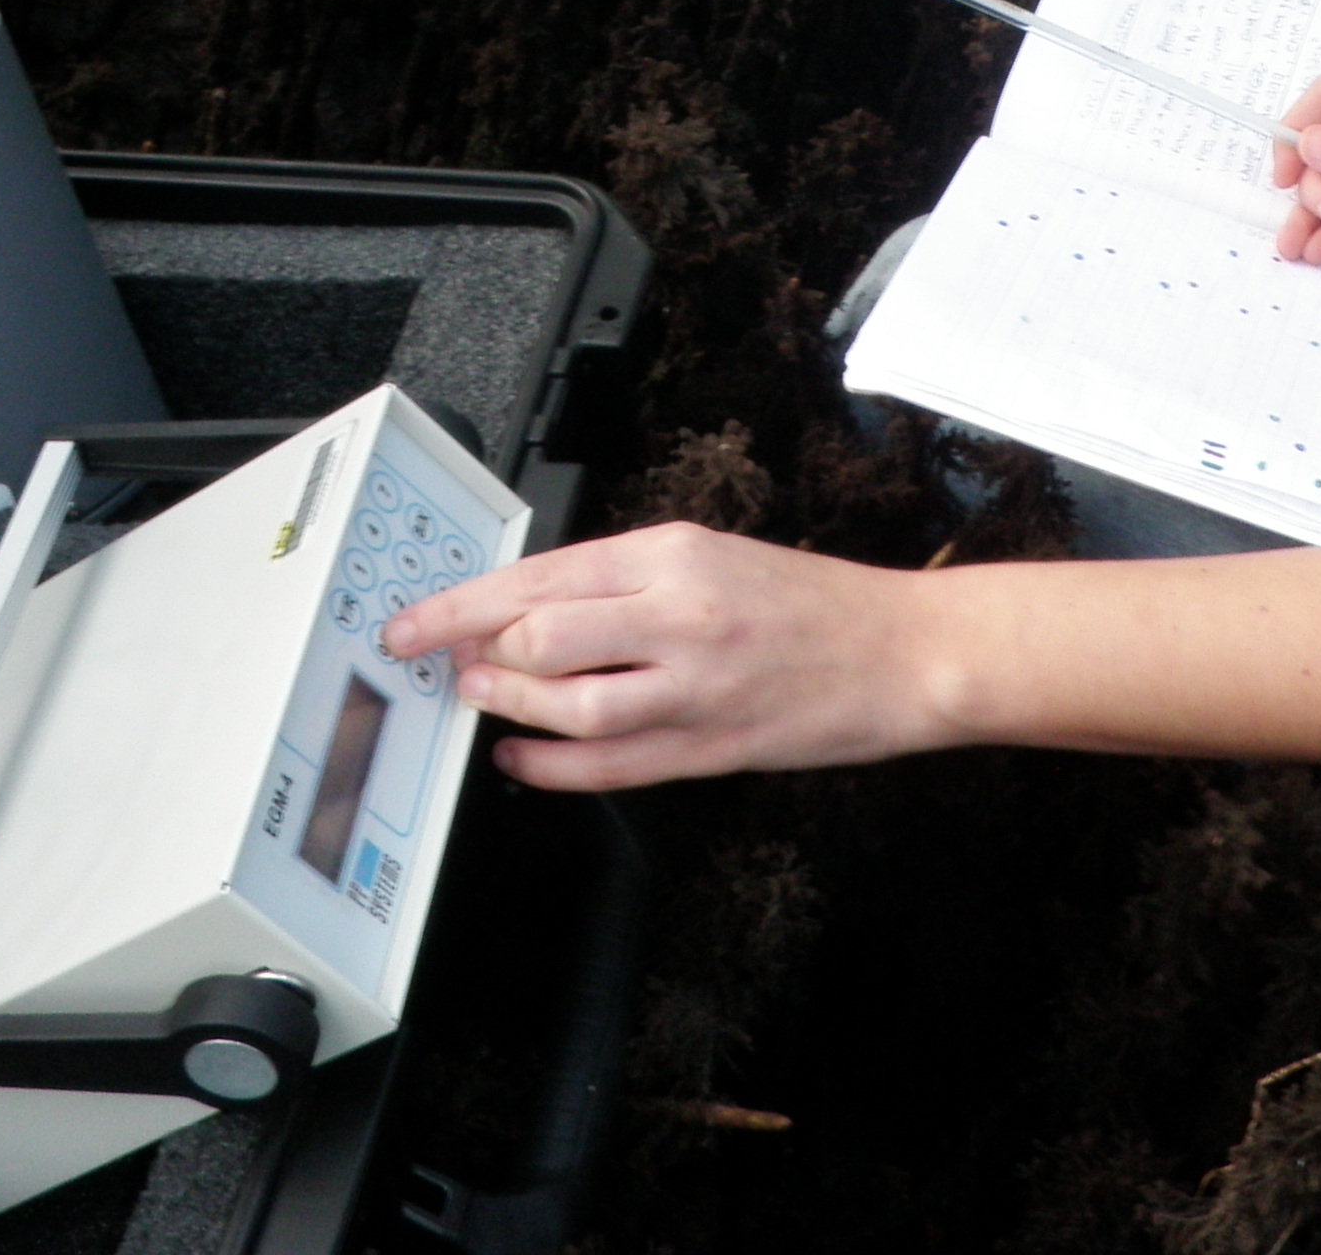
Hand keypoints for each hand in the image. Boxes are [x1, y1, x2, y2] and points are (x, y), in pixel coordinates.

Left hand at [378, 521, 941, 792]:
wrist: (905, 650)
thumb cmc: (814, 601)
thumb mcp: (715, 555)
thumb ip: (629, 576)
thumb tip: (533, 602)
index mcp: (676, 553)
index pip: (542, 575)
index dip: (463, 603)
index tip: (415, 621)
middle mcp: (681, 612)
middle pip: (542, 634)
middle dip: (471, 653)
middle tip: (441, 663)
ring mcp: (698, 685)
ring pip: (571, 702)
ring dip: (510, 706)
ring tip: (481, 702)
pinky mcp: (715, 747)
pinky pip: (615, 765)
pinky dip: (554, 768)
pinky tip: (523, 760)